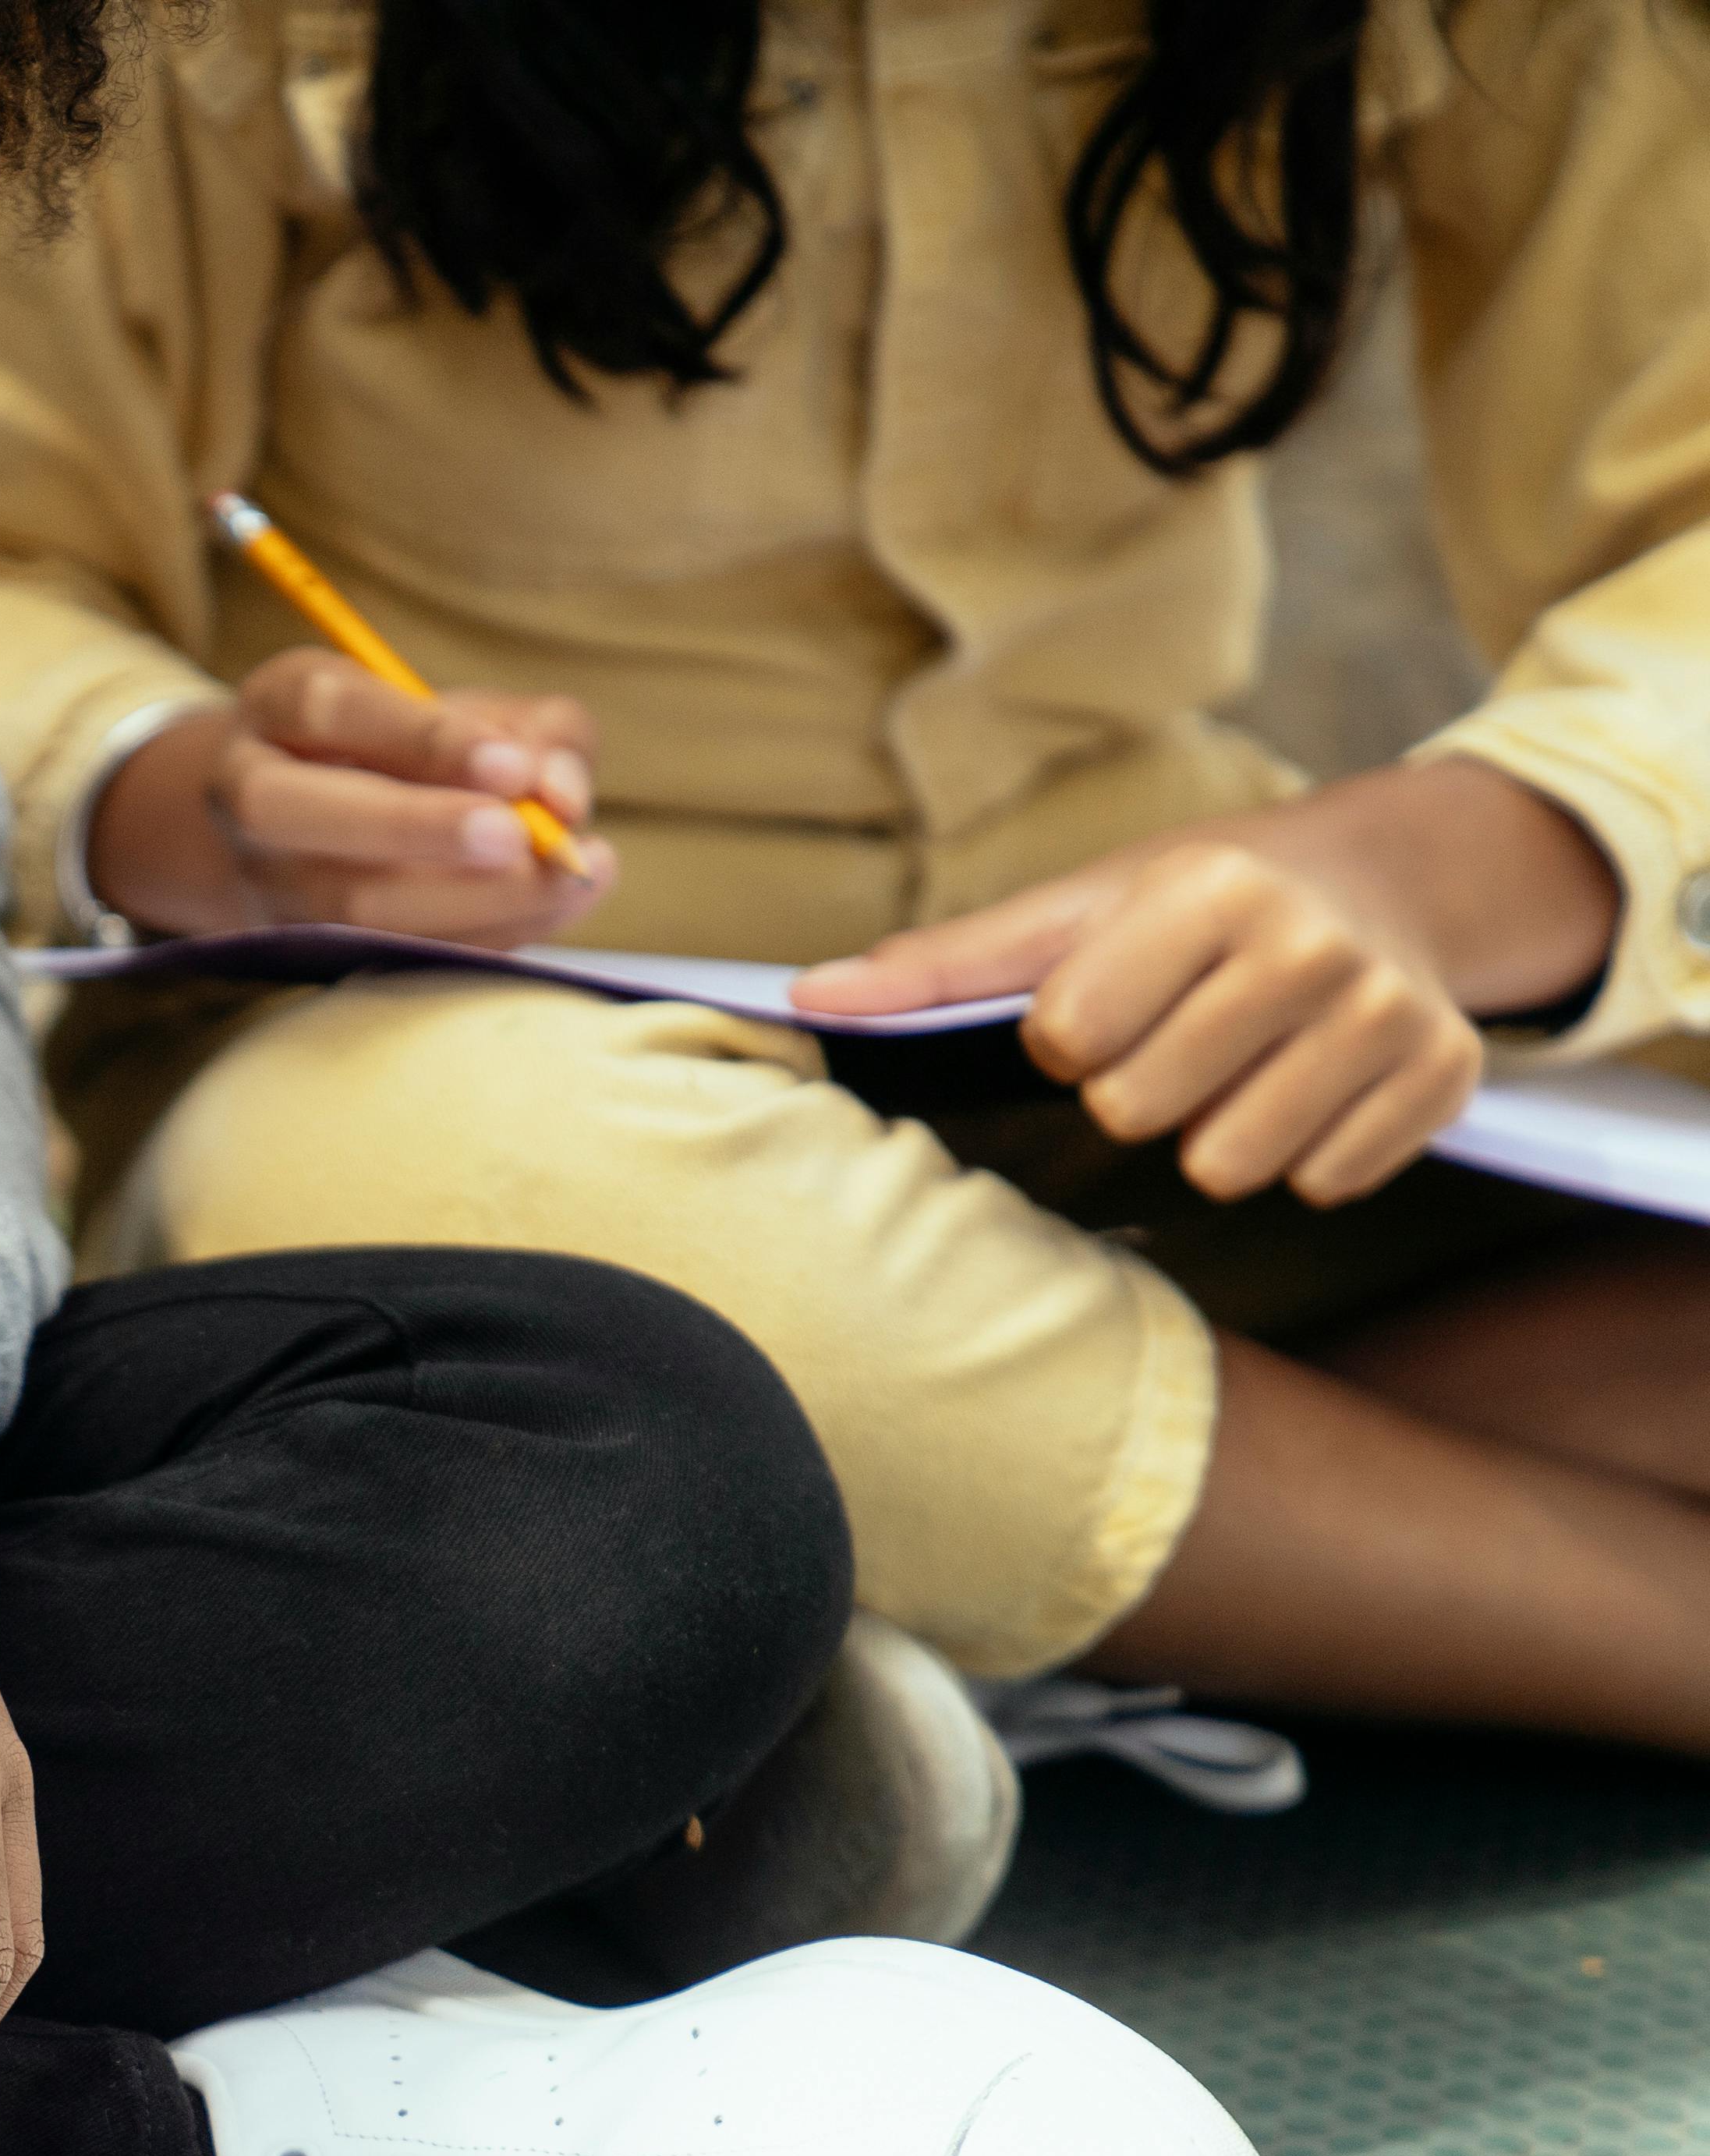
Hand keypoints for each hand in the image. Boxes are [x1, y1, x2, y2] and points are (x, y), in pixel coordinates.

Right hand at [87, 645, 614, 946]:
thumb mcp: (463, 712)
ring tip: (567, 875)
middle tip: (517, 838)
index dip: (424, 740)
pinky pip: (387, 955)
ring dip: (466, 899)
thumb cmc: (406, 758)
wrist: (313, 835)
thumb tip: (561, 793)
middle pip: (293, 810)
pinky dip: (482, 936)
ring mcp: (264, 881)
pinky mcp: (300, 951)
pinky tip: (552, 906)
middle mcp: (248, 792)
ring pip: (341, 903)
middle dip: (414, 827)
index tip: (515, 767)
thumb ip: (528, 732)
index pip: (330, 710)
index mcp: (279, 707)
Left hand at [786, 762, 1614, 1206]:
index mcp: (1204, 889)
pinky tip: (1306, 1090)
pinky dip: (1302, 1154)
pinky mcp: (1441, 1076)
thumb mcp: (1073, 911)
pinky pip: (1323, 1179)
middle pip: (1140, 1111)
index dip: (1067, 1040)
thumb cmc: (1190, 908)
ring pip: (1231, 1162)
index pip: (1069, 1035)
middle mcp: (1308, 944)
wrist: (1379, 883)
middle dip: (1136, 1093)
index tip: (1102, 1007)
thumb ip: (943, 966)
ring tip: (1234, 1069)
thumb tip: (806, 998)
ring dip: (1213, 1136)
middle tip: (1175, 1041)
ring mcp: (1387, 1011)